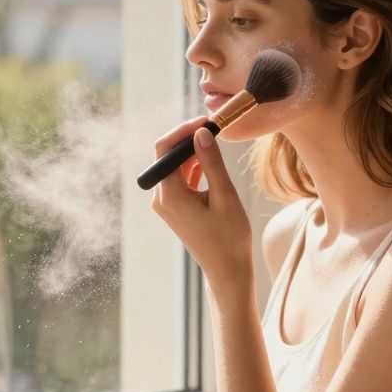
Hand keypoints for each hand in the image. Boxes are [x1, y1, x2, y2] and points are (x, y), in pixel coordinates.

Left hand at [149, 116, 253, 290]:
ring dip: (193, 153)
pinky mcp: (175, 208)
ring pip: (175, 167)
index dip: (183, 130)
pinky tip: (211, 162)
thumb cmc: (229, 238)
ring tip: (216, 141)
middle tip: (215, 128)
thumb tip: (201, 133)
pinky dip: (194, 168)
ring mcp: (167, 204)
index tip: (206, 121)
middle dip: (188, 139)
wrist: (227, 270)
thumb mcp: (225, 196)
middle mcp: (162, 198)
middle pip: (167, 156)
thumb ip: (212, 163)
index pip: (165, 149)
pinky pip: (180, 179)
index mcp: (170, 195)